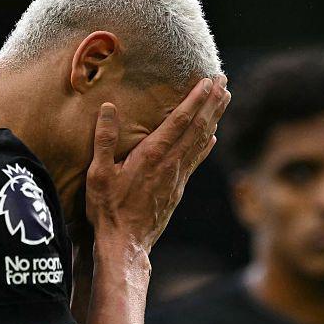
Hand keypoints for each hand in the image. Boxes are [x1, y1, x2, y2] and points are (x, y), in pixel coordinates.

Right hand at [85, 76, 230, 253]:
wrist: (126, 243)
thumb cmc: (108, 209)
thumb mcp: (98, 173)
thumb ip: (104, 139)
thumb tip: (108, 107)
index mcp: (152, 155)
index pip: (180, 121)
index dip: (195, 100)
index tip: (208, 81)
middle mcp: (170, 163)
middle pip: (198, 127)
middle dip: (212, 102)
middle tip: (224, 80)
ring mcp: (177, 177)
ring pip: (201, 141)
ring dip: (214, 118)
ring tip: (225, 98)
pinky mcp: (178, 188)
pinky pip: (196, 160)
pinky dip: (206, 144)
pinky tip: (213, 137)